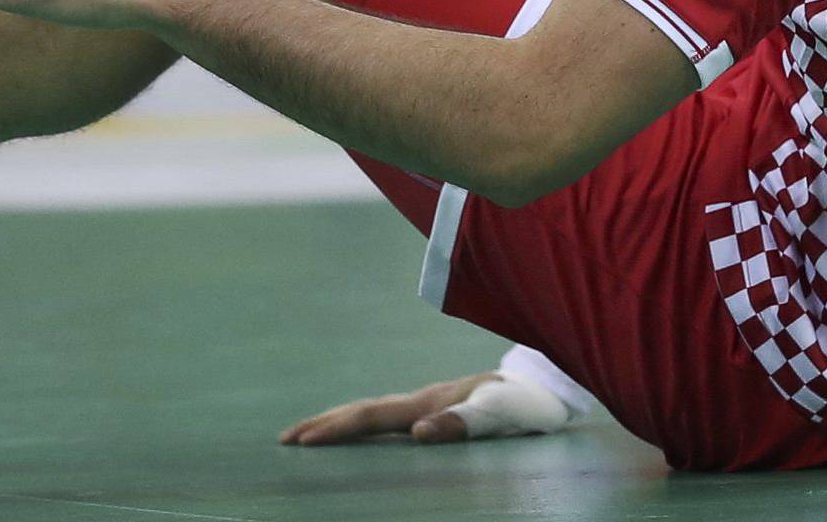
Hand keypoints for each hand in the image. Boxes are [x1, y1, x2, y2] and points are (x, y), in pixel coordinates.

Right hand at [281, 374, 503, 447]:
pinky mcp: (436, 410)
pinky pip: (387, 419)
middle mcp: (422, 400)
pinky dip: (362, 425)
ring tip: (309, 434)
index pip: (372, 417)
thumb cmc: (521, 404)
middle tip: (285, 439)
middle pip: (363, 410)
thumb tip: (418, 434)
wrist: (541, 385)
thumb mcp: (497, 416)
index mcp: (428, 403)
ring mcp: (427, 402)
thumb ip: (461, 423)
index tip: (302, 441)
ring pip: (372, 412)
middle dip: (323, 423)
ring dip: (338, 421)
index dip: (336, 429)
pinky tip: (359, 433)